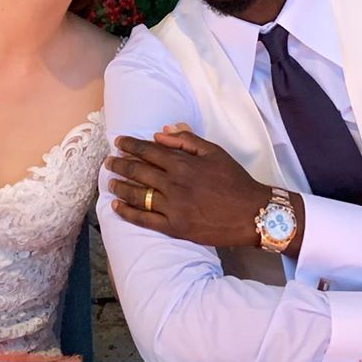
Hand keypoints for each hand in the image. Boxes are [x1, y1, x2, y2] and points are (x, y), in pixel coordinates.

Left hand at [105, 125, 296, 248]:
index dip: (130, 145)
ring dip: (120, 187)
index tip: (118, 143)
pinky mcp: (174, 228)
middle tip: (109, 162)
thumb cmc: (234, 179)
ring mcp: (172, 207)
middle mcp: (173, 184)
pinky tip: (117, 207)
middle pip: (138, 171)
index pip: (148, 151)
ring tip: (109, 182)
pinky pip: (144, 220)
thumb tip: (159, 134)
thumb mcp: (214, 151)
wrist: (252, 213)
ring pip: (137, 195)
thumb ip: (186, 141)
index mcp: (182, 163)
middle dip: (119, 164)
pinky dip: (127, 213)